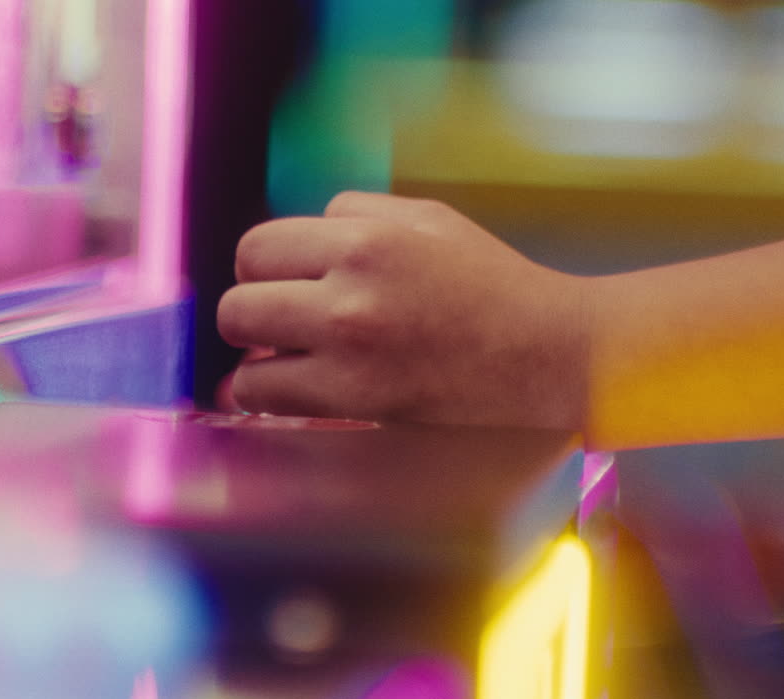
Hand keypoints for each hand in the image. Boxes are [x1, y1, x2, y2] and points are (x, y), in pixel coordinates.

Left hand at [217, 191, 591, 428]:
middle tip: (279, 324)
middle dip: (250, 311)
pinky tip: (289, 391)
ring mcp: (348, 348)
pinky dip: (265, 395)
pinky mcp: (356, 398)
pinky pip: (264, 395)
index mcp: (367, 237)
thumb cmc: (491, 283)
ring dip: (253, 356)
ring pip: (243, 349)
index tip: (280, 285)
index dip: (263, 268)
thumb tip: (296, 236)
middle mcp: (349, 289)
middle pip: (237, 299)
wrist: (546, 351)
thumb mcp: (427, 220)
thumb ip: (355, 214)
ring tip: (283, 359)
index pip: (259, 246)